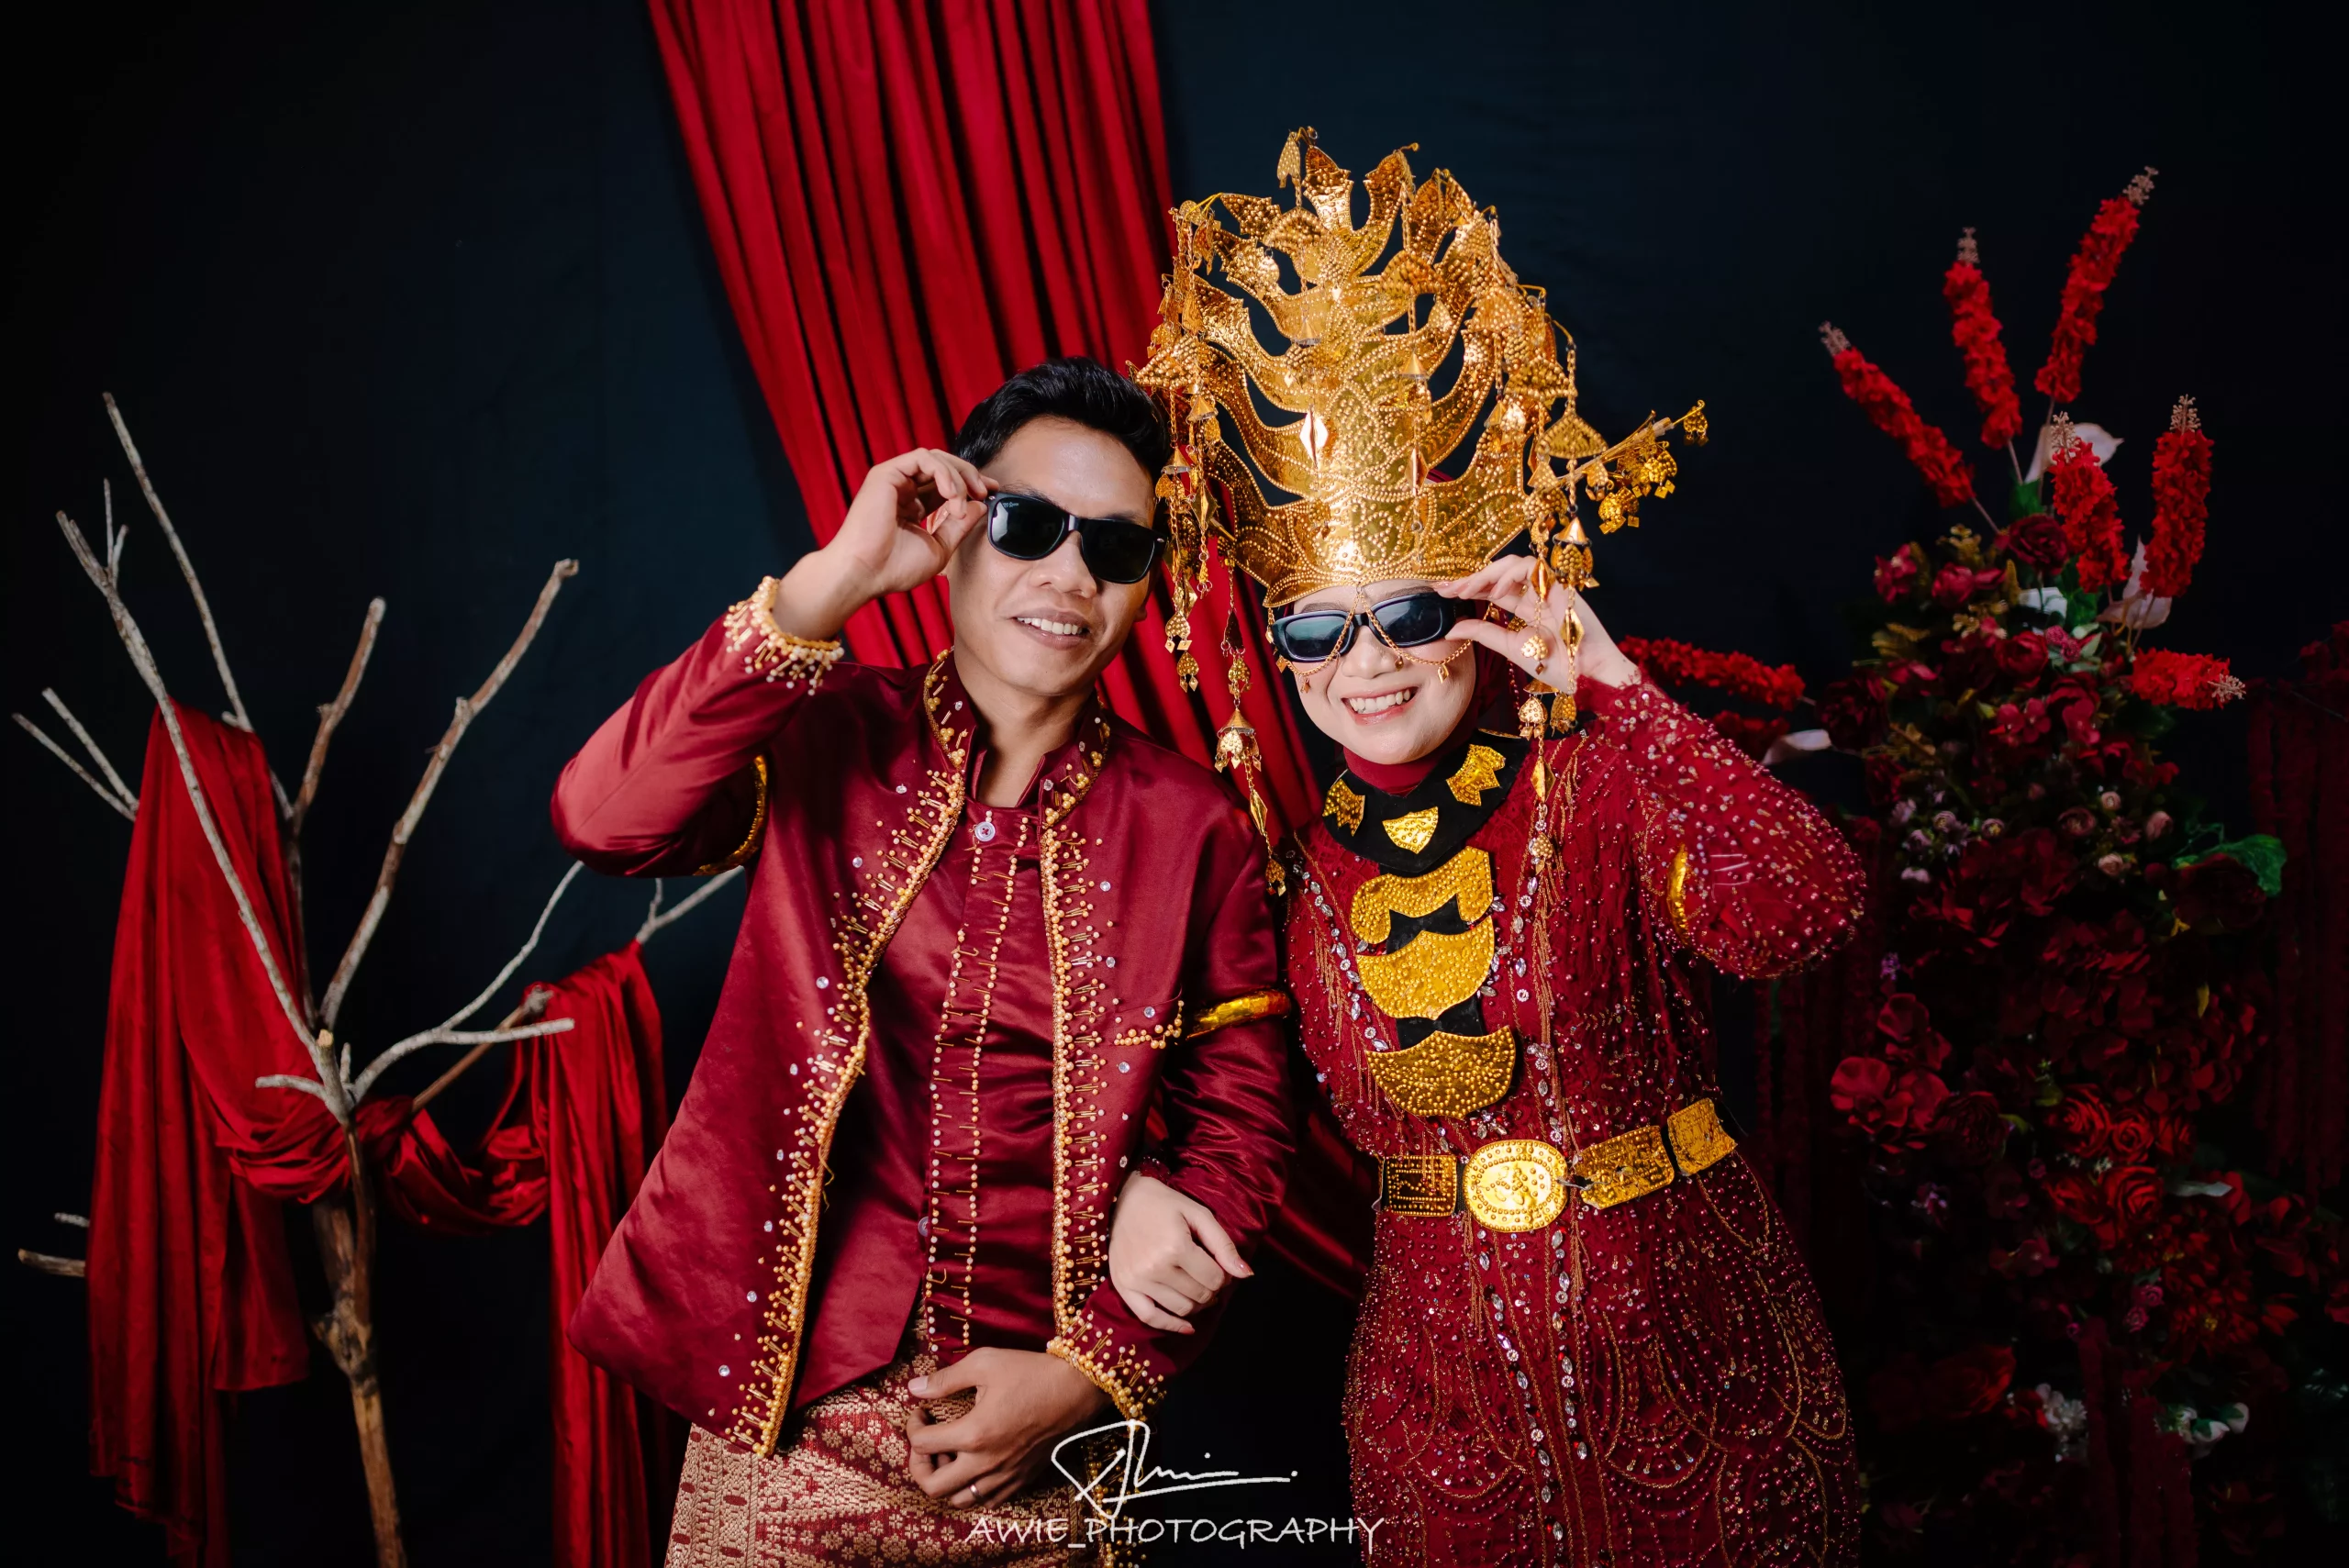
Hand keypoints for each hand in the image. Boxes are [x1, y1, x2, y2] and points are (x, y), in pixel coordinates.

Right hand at [771, 448, 994, 638]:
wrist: (864, 573)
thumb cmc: (894, 568)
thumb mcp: (939, 547)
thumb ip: (959, 525)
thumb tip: (980, 504)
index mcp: (913, 506)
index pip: (946, 485)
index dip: (970, 485)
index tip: (990, 493)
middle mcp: (903, 490)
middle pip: (944, 466)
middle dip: (970, 475)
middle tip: (985, 490)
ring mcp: (894, 480)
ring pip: (936, 459)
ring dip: (957, 477)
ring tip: (960, 504)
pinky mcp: (886, 473)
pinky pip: (923, 459)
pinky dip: (943, 473)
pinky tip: (951, 494)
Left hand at [905, 1348, 1110, 1507]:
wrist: (1076, 1389)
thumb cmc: (1030, 1372)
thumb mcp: (984, 1363)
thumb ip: (945, 1379)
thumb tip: (914, 1388)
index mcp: (973, 1434)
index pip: (921, 1445)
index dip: (912, 1426)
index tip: (922, 1411)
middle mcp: (986, 1463)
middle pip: (932, 1486)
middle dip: (918, 1465)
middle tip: (927, 1442)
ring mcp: (1004, 1476)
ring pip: (959, 1500)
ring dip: (946, 1480)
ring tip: (951, 1454)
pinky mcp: (1021, 1480)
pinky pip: (987, 1501)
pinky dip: (972, 1489)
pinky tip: (976, 1464)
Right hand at [1107, 1172, 1248, 1333]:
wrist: (1122, 1200)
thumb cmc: (1164, 1204)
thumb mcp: (1198, 1215)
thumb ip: (1223, 1245)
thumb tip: (1245, 1274)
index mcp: (1176, 1247)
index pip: (1214, 1279)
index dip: (1224, 1276)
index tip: (1221, 1267)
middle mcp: (1155, 1267)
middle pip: (1199, 1295)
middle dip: (1212, 1290)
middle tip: (1210, 1277)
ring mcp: (1137, 1280)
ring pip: (1180, 1308)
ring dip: (1198, 1305)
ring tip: (1200, 1292)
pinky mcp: (1123, 1286)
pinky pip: (1149, 1317)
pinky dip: (1171, 1326)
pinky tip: (1187, 1327)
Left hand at [1435, 557, 1640, 691]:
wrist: (1587, 675)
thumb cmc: (1558, 665)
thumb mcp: (1511, 647)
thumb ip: (1484, 633)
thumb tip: (1450, 630)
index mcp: (1527, 608)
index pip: (1494, 589)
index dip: (1470, 587)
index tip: (1444, 593)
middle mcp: (1536, 594)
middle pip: (1500, 574)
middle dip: (1472, 578)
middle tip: (1449, 589)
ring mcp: (1548, 588)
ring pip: (1514, 563)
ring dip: (1487, 574)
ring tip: (1468, 590)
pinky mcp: (1559, 585)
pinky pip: (1531, 567)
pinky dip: (1510, 575)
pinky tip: (1495, 591)